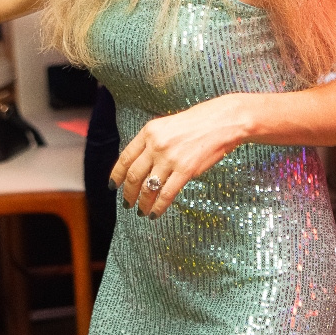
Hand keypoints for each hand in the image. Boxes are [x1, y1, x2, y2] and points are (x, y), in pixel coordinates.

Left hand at [109, 94, 245, 218]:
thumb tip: (140, 165)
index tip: (113, 186)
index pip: (125, 157)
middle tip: (127, 203)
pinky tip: (155, 213)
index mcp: (149, 131)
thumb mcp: (167, 126)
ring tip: (141, 210)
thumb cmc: (197, 122)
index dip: (117, 174)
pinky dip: (158, 207)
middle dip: (128, 193)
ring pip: (148, 188)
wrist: (222, 121)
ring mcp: (169, 158)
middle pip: (134, 175)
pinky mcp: (185, 170)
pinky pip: (166, 194)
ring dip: (142, 203)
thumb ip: (152, 142)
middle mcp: (156, 144)